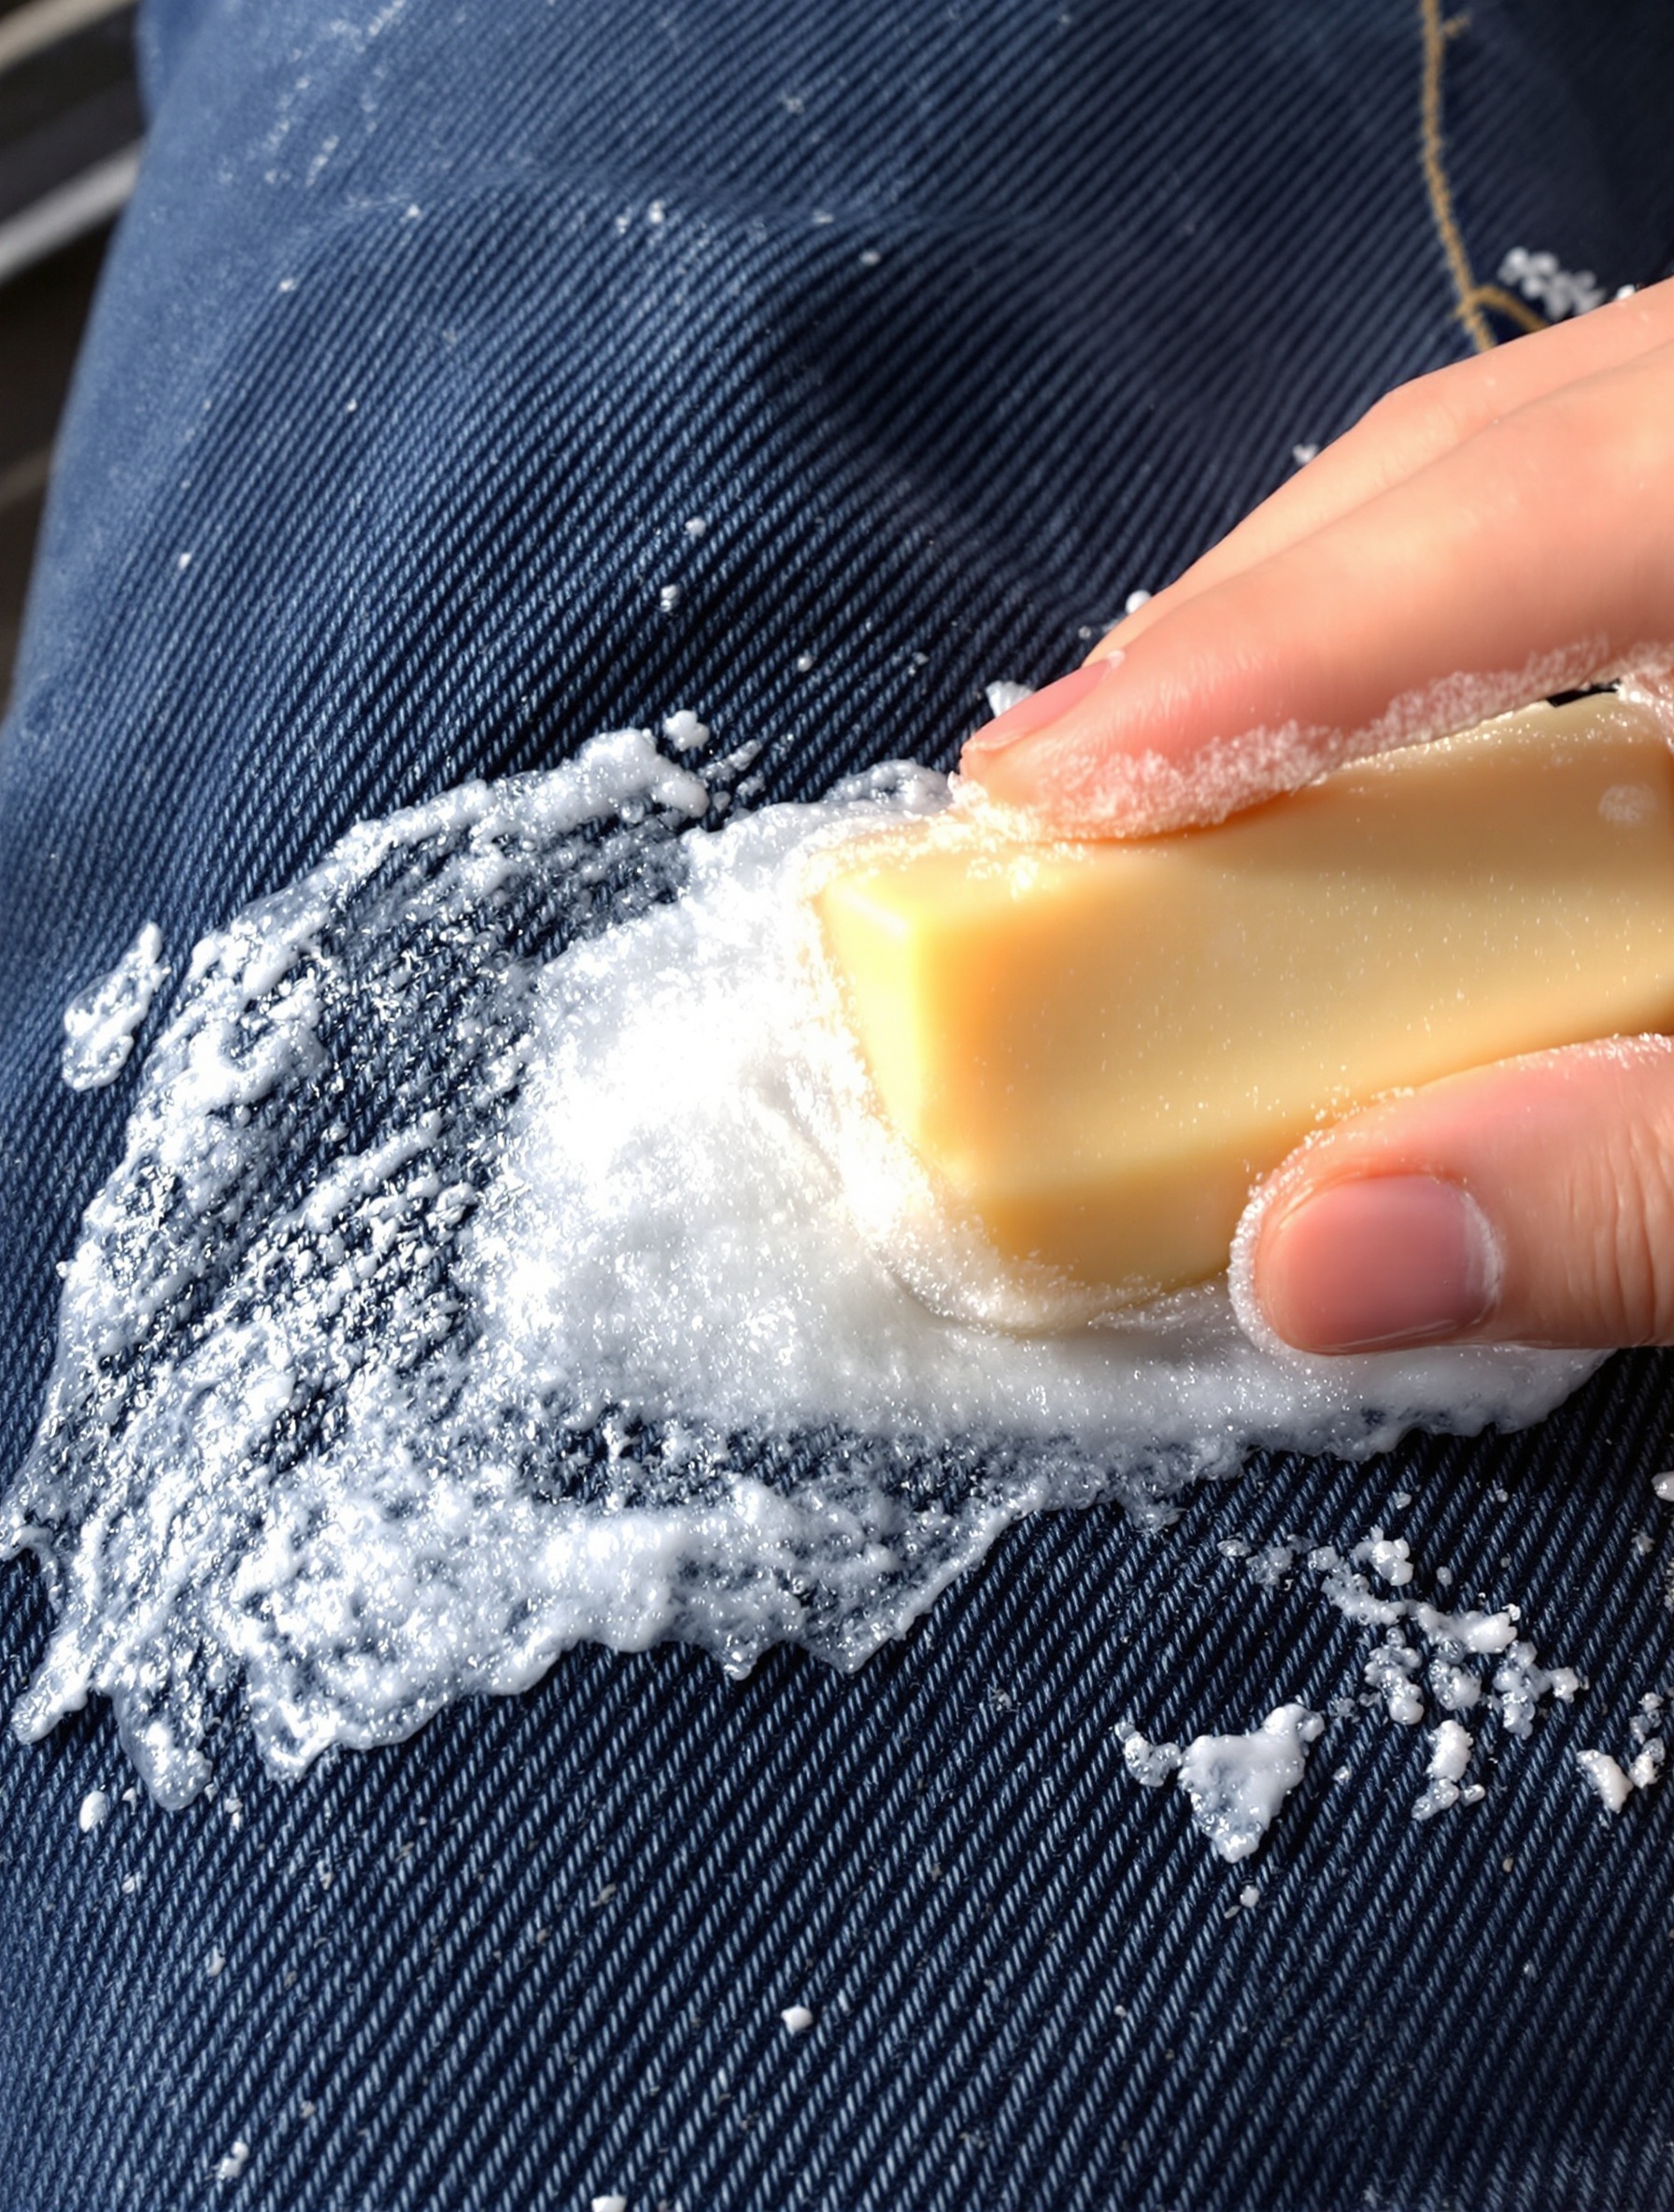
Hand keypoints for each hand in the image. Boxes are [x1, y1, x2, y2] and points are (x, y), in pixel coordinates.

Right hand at [960, 280, 1673, 1350]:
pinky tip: (1410, 722)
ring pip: (1534, 435)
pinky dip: (1464, 591)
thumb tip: (1312, 1266)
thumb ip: (1638, 1190)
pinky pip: (1603, 465)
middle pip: (1484, 448)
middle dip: (1245, 619)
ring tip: (1195, 758)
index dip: (1256, 656)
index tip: (1041, 782)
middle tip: (1064, 791)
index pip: (1514, 519)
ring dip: (1336, 599)